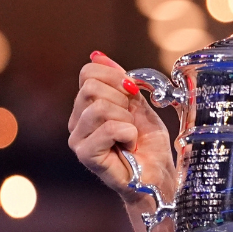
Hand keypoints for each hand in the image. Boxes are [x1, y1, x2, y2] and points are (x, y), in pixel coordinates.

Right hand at [68, 52, 180, 231]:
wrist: (157, 176)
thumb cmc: (149, 145)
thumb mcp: (138, 105)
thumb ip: (120, 81)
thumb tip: (97, 55)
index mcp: (86, 106)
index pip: (88, 73)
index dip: (116, 77)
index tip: (133, 94)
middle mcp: (76, 121)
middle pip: (92, 87)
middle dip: (123, 100)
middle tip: (131, 121)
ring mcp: (77, 139)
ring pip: (100, 107)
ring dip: (126, 120)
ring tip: (130, 136)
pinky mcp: (85, 155)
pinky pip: (107, 128)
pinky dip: (127, 133)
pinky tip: (129, 145)